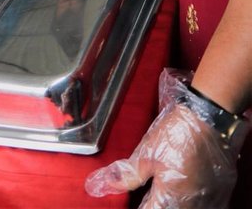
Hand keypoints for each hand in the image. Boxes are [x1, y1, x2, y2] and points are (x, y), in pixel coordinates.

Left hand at [85, 88, 246, 206]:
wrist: (209, 119)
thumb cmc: (177, 135)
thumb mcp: (147, 154)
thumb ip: (126, 175)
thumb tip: (101, 185)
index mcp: (170, 200)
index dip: (136, 207)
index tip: (130, 202)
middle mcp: (191, 206)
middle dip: (151, 204)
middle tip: (144, 194)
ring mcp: (208, 202)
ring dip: (168, 201)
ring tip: (161, 189)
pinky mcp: (219, 194)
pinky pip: (199, 204)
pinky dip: (186, 200)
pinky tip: (180, 187)